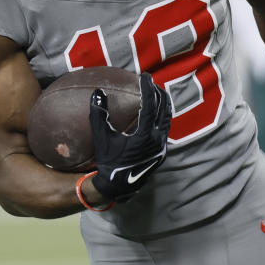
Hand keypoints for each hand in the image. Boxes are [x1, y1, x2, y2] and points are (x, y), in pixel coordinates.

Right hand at [90, 73, 171, 201]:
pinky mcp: (161, 153)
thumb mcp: (101, 138)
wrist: (117, 187)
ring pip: (167, 120)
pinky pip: (165, 130)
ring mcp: (161, 148)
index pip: (150, 105)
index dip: (148, 88)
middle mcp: (158, 140)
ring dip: (162, 105)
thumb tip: (97, 93)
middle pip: (164, 110)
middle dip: (159, 93)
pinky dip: (161, 117)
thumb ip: (99, 115)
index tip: (144, 76)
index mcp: (145, 135)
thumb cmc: (108, 162)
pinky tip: (154, 115)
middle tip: (151, 82)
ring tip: (156, 95)